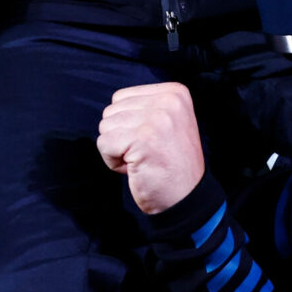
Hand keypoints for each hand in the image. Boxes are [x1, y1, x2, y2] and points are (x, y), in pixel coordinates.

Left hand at [95, 82, 205, 216]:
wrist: (187, 199)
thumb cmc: (171, 164)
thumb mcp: (169, 123)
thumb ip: (145, 107)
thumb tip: (112, 108)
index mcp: (175, 92)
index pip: (122, 97)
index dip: (128, 124)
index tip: (150, 140)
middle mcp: (168, 100)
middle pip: (112, 110)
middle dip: (120, 136)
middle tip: (145, 153)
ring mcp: (156, 118)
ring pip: (105, 126)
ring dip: (116, 149)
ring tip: (141, 160)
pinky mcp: (143, 139)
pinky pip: (104, 144)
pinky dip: (112, 161)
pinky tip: (134, 168)